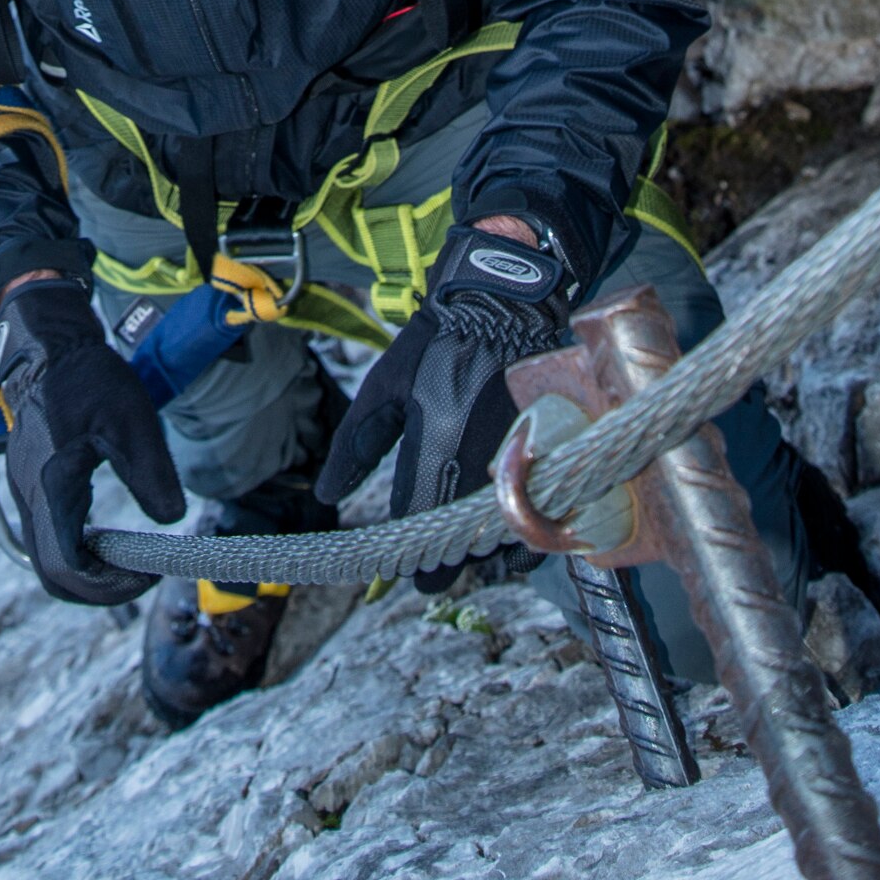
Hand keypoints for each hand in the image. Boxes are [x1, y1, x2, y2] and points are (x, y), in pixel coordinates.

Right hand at [0, 280, 186, 603]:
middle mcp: (29, 498)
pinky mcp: (29, 484)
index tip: (149, 574)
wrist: (46, 344)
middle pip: (53, 575)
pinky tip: (107, 537)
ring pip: (47, 559)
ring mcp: (24, 492)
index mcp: (50, 487)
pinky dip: (78, 551)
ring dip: (88, 572)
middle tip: (141, 577)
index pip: (68, 567)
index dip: (109, 585)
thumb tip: (172, 519)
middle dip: (99, 588)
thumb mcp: (130, 418)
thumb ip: (151, 471)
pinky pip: (48, 538)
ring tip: (130, 561)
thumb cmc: (86, 377)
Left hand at [314, 226, 569, 582]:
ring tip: (465, 554)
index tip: (410, 580)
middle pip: (464, 532)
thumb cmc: (436, 342)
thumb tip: (328, 495)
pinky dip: (522, 528)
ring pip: (503, 526)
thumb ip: (357, 443)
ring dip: (483, 548)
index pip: (422, 513)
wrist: (503, 300)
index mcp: (438, 433)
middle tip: (434, 577)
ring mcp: (522, 450)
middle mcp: (483, 450)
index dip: (413, 555)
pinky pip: (539, 507)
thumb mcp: (385, 385)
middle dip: (449, 562)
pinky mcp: (552, 447)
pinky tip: (505, 533)